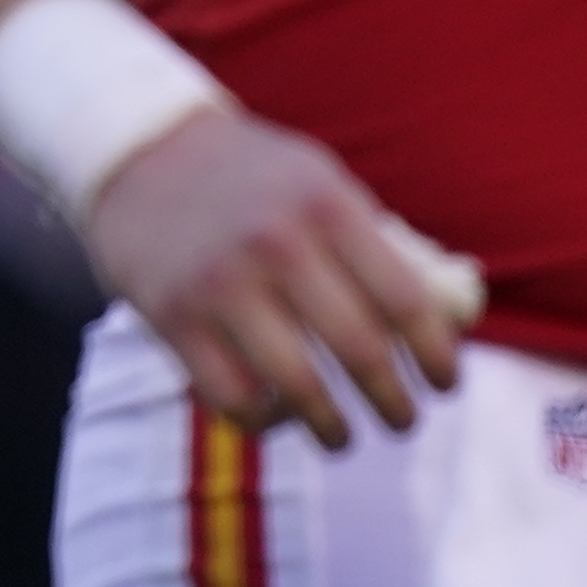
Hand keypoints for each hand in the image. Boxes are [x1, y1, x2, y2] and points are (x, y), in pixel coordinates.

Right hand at [86, 105, 475, 447]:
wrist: (138, 149)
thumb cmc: (250, 176)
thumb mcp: (320, 181)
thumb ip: (377, 245)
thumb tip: (448, 322)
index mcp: (325, 206)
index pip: (407, 303)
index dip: (437, 357)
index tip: (444, 384)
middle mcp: (275, 243)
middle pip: (362, 352)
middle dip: (395, 404)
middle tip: (403, 421)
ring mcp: (219, 283)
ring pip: (300, 387)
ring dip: (334, 429)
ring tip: (342, 437)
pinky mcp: (171, 315)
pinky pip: (232, 396)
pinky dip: (262, 421)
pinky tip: (273, 415)